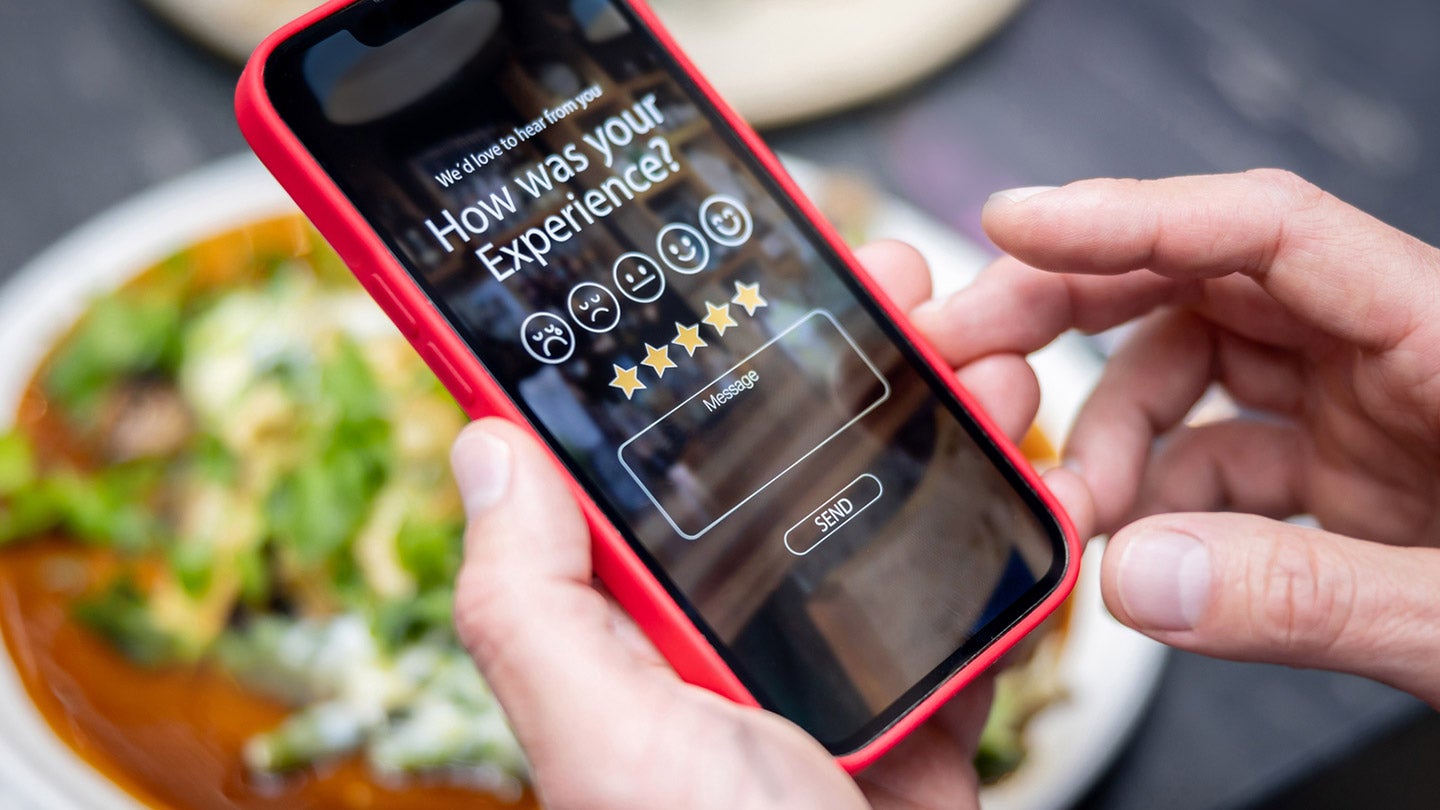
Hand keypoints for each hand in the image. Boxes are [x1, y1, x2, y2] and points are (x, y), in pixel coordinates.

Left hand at [448, 243, 1090, 808]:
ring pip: (891, 506)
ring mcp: (835, 660)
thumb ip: (531, 596)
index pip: (651, 454)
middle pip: (788, 457)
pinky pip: (973, 595)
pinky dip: (1013, 533)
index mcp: (639, 620)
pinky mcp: (925, 698)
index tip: (734, 260)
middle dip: (851, 358)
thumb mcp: (602, 729)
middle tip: (899, 281)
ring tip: (989, 356)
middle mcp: (730, 628)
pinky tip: (1039, 474)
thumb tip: (481, 445)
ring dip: (946, 421)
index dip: (685, 349)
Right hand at [918, 170, 1439, 704]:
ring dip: (1111, 431)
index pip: (1268, 233)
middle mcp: (1396, 356)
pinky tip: (1134, 547)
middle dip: (1075, 307)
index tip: (1013, 226)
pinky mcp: (1347, 475)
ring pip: (1196, 371)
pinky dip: (1157, 497)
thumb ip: (1315, 597)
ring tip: (1071, 505)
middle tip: (974, 348)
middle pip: (1205, 281)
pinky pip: (1219, 457)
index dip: (1131, 214)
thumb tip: (1139, 580)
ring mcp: (1368, 414)